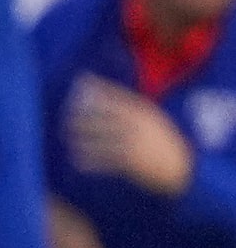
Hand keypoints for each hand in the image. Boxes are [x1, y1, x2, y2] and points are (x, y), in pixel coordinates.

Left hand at [66, 75, 193, 196]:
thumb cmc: (162, 142)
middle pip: (107, 117)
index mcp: (146, 114)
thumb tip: (107, 99)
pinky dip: (91, 161)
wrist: (180, 167)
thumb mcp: (154, 121)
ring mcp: (136, 145)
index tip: (81, 80)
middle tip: (66, 112)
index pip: (119, 97)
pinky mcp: (133, 163)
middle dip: (86, 114)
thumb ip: (134, 110)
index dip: (99, 87)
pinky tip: (77, 160)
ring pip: (104, 139)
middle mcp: (140, 127)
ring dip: (84, 138)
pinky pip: (107, 161)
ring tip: (68, 135)